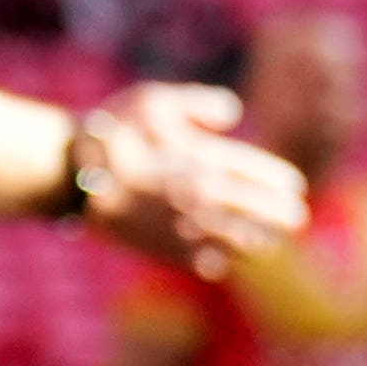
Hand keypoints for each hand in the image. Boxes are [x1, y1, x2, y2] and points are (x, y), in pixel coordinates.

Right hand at [79, 84, 305, 271]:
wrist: (70, 174)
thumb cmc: (114, 131)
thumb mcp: (158, 100)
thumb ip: (202, 104)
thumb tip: (234, 114)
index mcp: (210, 163)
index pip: (267, 178)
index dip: (285, 183)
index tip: (296, 186)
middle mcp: (207, 201)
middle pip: (266, 215)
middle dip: (285, 216)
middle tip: (295, 217)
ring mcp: (188, 230)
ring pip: (244, 246)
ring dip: (260, 241)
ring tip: (269, 239)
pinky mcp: (166, 253)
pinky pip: (209, 265)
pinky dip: (222, 261)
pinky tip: (226, 257)